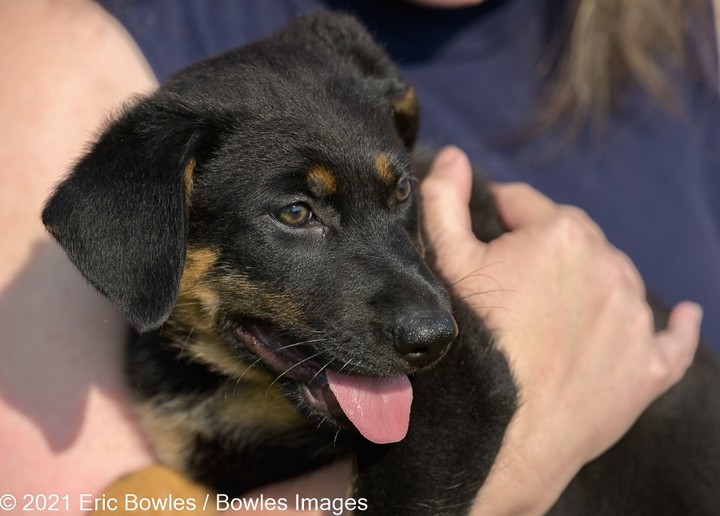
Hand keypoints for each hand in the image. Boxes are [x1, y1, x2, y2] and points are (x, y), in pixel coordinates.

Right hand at [419, 146, 701, 514]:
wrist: (504, 434)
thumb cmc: (471, 345)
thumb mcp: (444, 264)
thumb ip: (444, 200)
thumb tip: (453, 156)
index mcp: (562, 234)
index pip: (526, 204)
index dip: (498, 217)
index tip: (483, 240)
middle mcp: (610, 266)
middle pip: (573, 239)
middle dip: (544, 251)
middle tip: (511, 287)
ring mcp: (635, 317)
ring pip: (614, 281)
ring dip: (590, 286)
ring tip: (553, 316)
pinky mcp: (649, 366)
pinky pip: (672, 339)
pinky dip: (673, 328)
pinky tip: (684, 317)